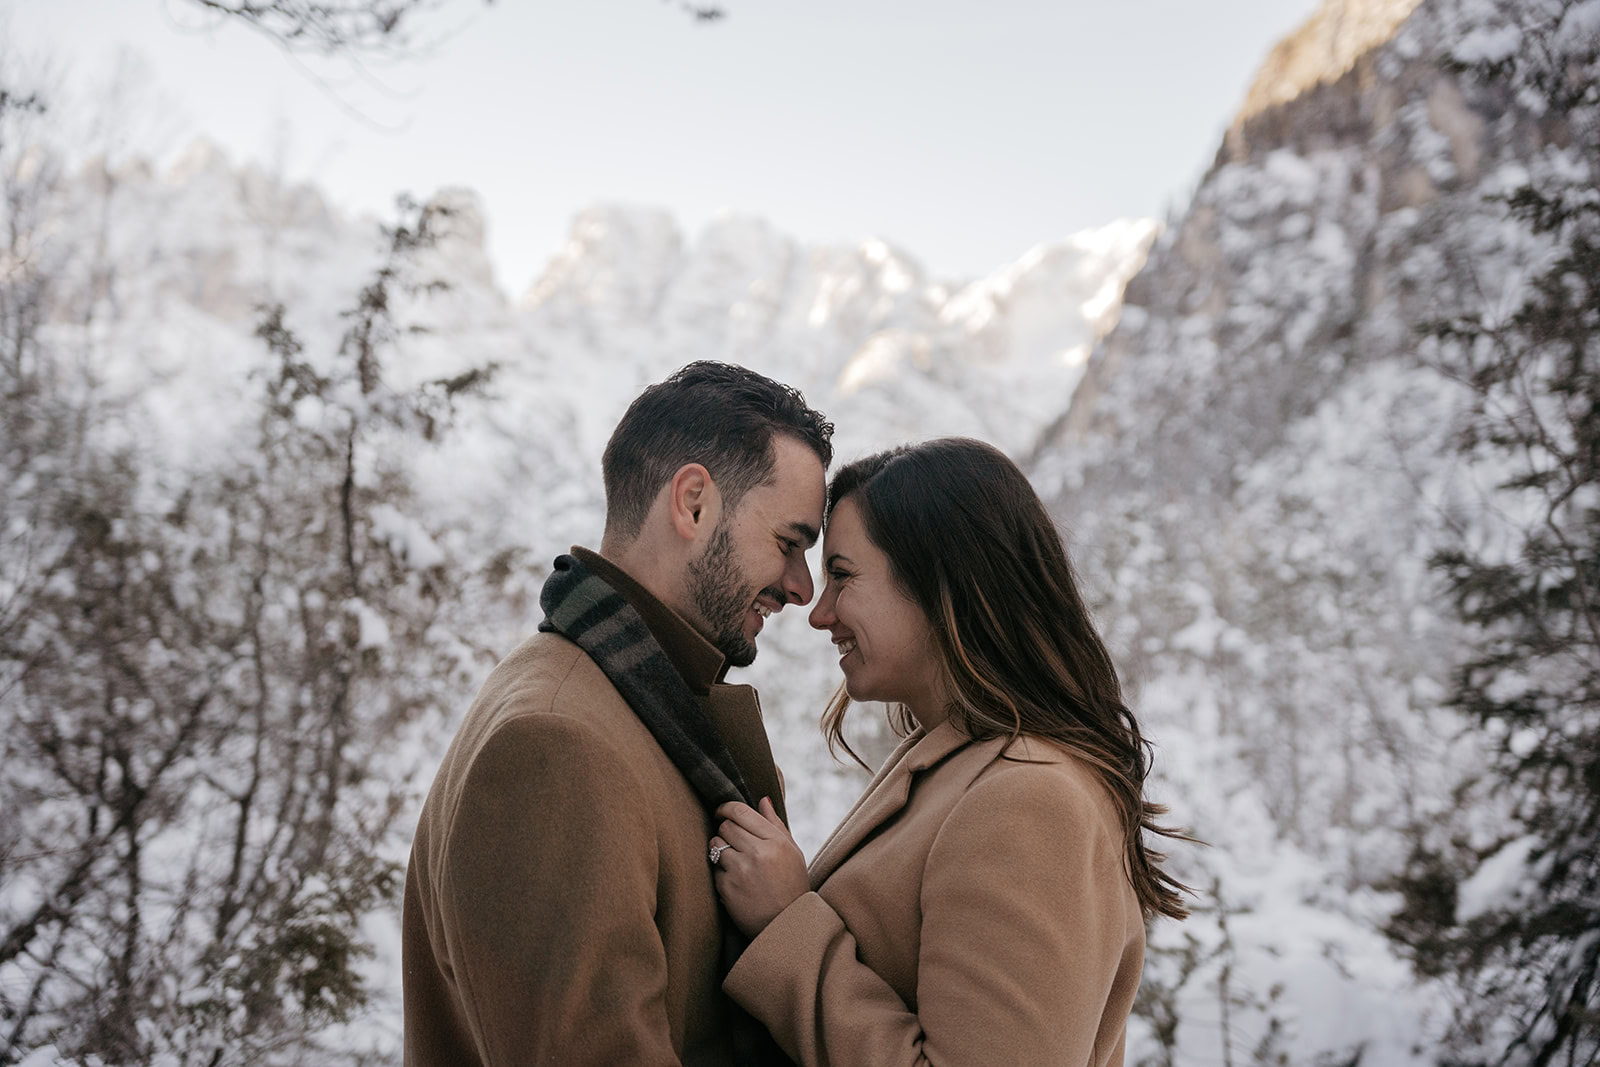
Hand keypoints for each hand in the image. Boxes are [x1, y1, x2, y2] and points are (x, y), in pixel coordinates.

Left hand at [708, 797, 808, 938]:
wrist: (786, 924)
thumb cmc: (791, 885)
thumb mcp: (793, 852)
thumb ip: (776, 824)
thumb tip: (763, 799)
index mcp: (776, 842)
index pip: (741, 812)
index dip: (726, 808)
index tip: (721, 811)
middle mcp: (758, 853)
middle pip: (725, 826)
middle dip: (725, 830)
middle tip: (732, 840)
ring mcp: (741, 871)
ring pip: (715, 845)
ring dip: (720, 849)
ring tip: (733, 860)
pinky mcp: (727, 888)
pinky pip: (714, 869)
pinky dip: (721, 872)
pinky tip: (735, 881)